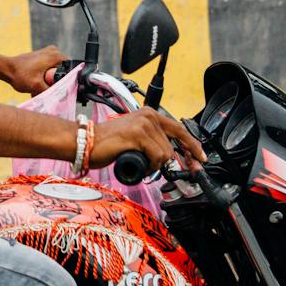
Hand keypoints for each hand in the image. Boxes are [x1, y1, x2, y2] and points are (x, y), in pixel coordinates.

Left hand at [2, 46, 66, 95]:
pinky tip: (37, 83)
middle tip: (48, 89)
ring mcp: (48, 52)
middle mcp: (54, 51)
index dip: (68, 81)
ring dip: (50, 80)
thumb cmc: (20, 75)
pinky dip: (45, 76)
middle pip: (64, 71)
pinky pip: (50, 68)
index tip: (60, 89)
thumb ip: (50, 91)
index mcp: (56, 56)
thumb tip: (61, 98)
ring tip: (41, 86)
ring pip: (56, 70)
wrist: (6, 68)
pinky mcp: (42, 55)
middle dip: (57, 81)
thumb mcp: (37, 86)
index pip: (71, 69)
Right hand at [90, 108, 206, 172]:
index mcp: (149, 114)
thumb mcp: (135, 139)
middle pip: (174, 144)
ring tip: (141, 165)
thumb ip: (151, 141)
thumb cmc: (106, 144)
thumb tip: (168, 155)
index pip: (178, 129)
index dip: (192, 144)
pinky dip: (149, 167)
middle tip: (187, 170)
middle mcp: (148, 116)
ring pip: (165, 153)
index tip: (200, 157)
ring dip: (155, 165)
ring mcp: (143, 124)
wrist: (85, 143)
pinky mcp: (137, 134)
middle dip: (181, 160)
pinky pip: (156, 157)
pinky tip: (138, 166)